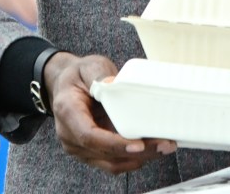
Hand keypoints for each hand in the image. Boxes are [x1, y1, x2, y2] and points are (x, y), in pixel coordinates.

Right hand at [44, 52, 176, 173]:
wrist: (66, 84)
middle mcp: (70, 135)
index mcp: (68, 112)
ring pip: (110, 162)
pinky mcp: (91, 152)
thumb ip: (100, 76)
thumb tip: (114, 83)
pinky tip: (150, 150)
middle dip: (136, 153)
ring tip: (163, 147)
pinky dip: (132, 158)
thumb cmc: (78, 75)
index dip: (114, 143)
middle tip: (162, 145)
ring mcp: (79, 147)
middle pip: (104, 153)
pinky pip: (112, 161)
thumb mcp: (89, 67)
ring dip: (138, 158)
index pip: (89, 136)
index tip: (137, 145)